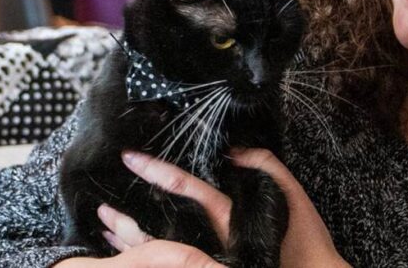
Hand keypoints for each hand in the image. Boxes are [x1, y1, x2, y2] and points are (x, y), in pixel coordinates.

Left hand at [91, 148, 349, 266]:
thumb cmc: (307, 241)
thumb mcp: (292, 194)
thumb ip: (264, 166)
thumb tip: (232, 149)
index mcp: (232, 217)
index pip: (187, 187)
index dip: (157, 171)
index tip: (131, 158)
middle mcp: (215, 243)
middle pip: (161, 228)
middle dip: (127, 218)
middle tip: (100, 207)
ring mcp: (212, 263)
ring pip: (159, 256)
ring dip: (130, 242)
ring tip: (106, 231)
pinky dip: (147, 261)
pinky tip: (129, 255)